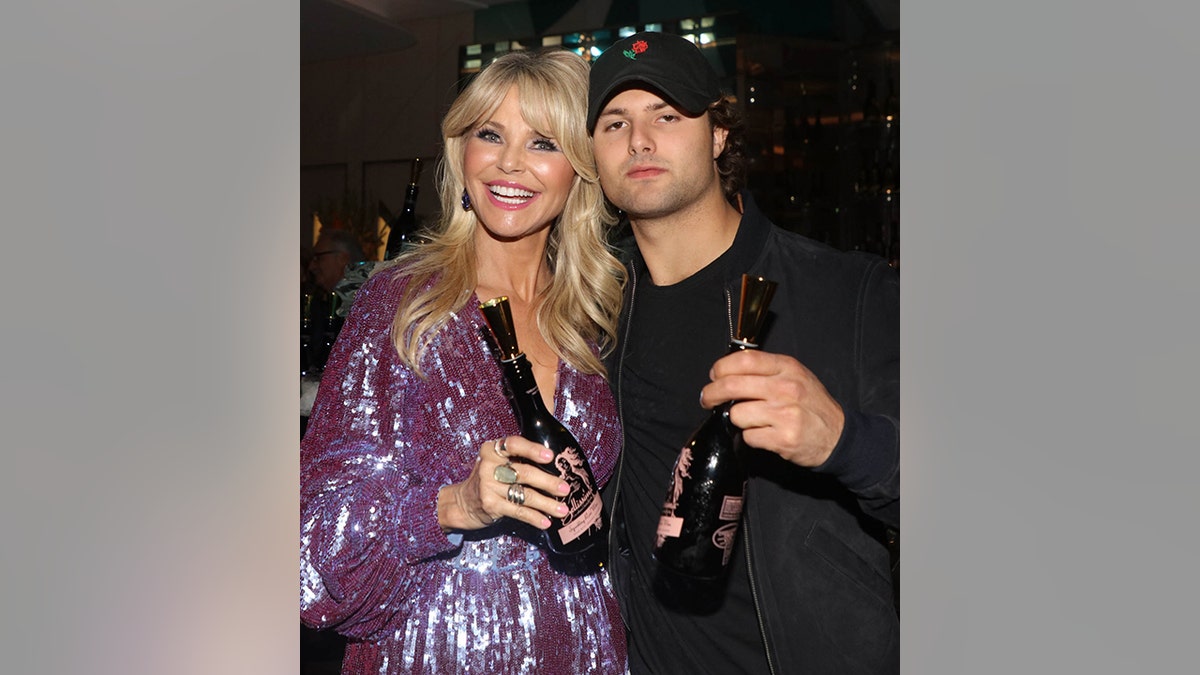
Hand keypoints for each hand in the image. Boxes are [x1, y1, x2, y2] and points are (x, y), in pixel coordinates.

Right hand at [437, 436, 570, 532]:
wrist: (462, 502)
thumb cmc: (488, 479)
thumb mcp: (496, 461)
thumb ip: (518, 457)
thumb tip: (555, 459)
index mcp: (492, 449)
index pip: (514, 444)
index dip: (532, 450)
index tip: (550, 456)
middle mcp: (488, 465)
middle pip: (524, 473)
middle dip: (548, 482)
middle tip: (565, 488)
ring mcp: (488, 486)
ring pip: (524, 494)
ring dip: (546, 503)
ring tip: (562, 509)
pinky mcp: (490, 505)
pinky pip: (518, 511)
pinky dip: (534, 517)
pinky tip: (546, 521)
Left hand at [699, 350, 843, 467]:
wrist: (838, 436)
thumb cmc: (812, 405)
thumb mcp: (796, 376)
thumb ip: (767, 371)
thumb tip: (728, 373)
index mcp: (787, 368)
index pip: (744, 360)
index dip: (721, 367)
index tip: (714, 376)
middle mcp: (786, 388)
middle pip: (732, 386)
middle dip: (711, 394)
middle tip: (707, 400)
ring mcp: (785, 414)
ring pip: (737, 414)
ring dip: (737, 420)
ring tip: (751, 420)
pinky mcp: (783, 438)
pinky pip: (749, 437)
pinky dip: (751, 437)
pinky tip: (764, 434)